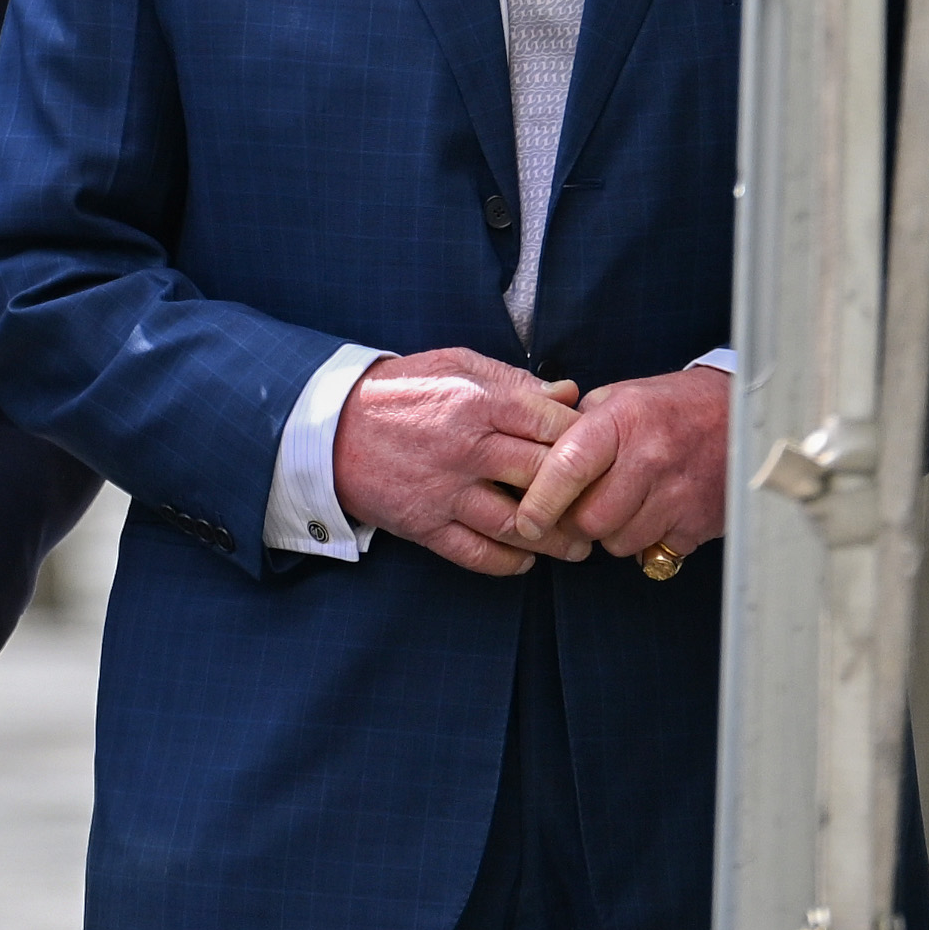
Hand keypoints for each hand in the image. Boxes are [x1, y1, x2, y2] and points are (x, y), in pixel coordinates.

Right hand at [332, 350, 580, 576]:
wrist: (326, 427)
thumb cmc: (399, 392)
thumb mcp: (454, 365)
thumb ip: (513, 380)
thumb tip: (569, 393)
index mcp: (476, 401)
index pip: (552, 423)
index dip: (585, 441)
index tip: (598, 454)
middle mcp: (465, 448)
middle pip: (545, 476)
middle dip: (582, 495)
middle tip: (601, 507)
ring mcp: (444, 491)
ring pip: (519, 525)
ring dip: (557, 541)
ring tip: (578, 546)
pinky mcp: (423, 524)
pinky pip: (478, 554)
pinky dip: (510, 564)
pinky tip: (527, 560)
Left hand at [504, 367, 730, 567]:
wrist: (741, 413)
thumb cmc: (670, 407)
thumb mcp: (620, 398)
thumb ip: (577, 427)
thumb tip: (534, 460)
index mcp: (622, 421)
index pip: (568, 468)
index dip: (540, 501)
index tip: (526, 521)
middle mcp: (650, 458)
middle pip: (590, 519)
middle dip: (575, 523)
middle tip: (579, 511)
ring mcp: (678, 493)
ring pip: (619, 542)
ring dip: (611, 534)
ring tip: (622, 506)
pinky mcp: (699, 522)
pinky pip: (653, 552)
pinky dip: (645, 542)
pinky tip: (653, 514)